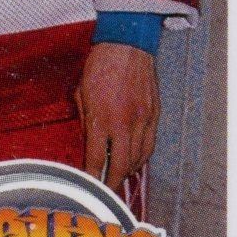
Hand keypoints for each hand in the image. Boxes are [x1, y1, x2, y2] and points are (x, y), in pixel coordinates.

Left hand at [74, 44, 159, 192]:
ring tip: (119, 178)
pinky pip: (149, 144)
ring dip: (128, 172)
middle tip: (106, 191)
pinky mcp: (154, 115)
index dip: (93, 177)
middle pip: (121, 166)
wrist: (127, 45)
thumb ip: (86, 121)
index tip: (89, 186)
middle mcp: (124, 123)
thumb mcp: (81, 92)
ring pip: (139, 158)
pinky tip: (134, 160)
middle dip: (113, 182)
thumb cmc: (100, 65)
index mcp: (102, 118)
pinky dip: (142, 157)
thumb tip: (89, 143)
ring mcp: (143, 120)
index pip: (98, 159)